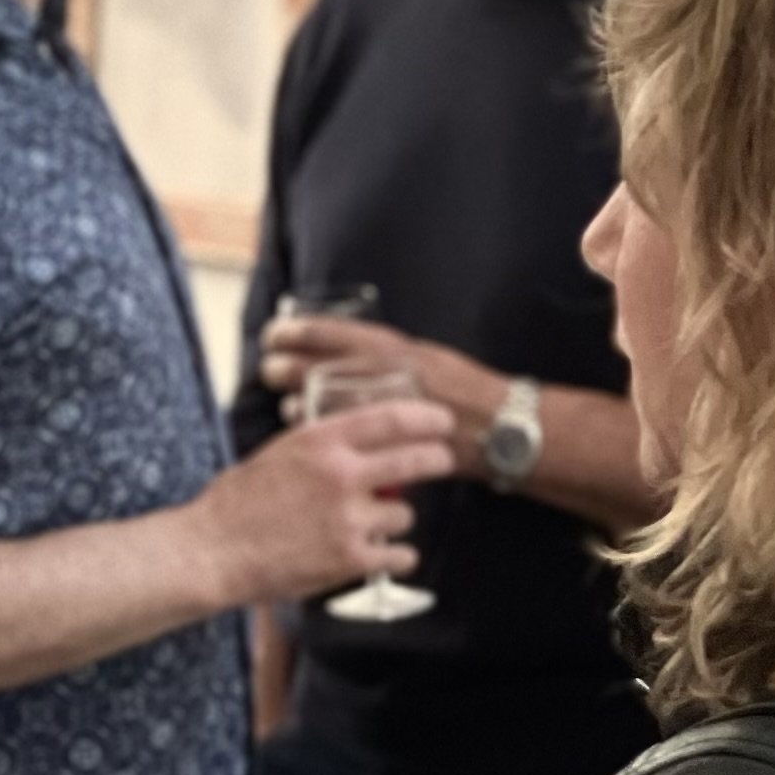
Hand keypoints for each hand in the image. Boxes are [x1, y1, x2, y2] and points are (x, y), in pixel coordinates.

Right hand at [198, 399, 453, 608]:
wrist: (212, 552)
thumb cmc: (236, 503)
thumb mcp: (278, 453)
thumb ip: (322, 446)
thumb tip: (357, 444)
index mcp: (320, 442)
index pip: (392, 417)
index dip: (427, 416)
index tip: (442, 420)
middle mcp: (341, 476)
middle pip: (417, 459)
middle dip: (438, 459)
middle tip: (442, 461)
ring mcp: (349, 519)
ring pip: (404, 513)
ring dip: (396, 519)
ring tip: (373, 524)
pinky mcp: (350, 560)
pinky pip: (398, 555)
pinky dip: (396, 556)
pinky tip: (387, 555)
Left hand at [259, 308, 508, 479]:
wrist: (506, 428)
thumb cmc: (470, 392)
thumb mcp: (432, 359)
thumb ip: (394, 358)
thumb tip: (356, 353)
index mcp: (400, 350)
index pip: (340, 334)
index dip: (302, 331)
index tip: (278, 331)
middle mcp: (391, 377)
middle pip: (322, 367)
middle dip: (288, 366)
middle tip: (268, 366)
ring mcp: (387, 411)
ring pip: (327, 404)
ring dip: (298, 401)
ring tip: (282, 400)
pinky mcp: (390, 443)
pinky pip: (345, 437)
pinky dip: (321, 432)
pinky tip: (306, 430)